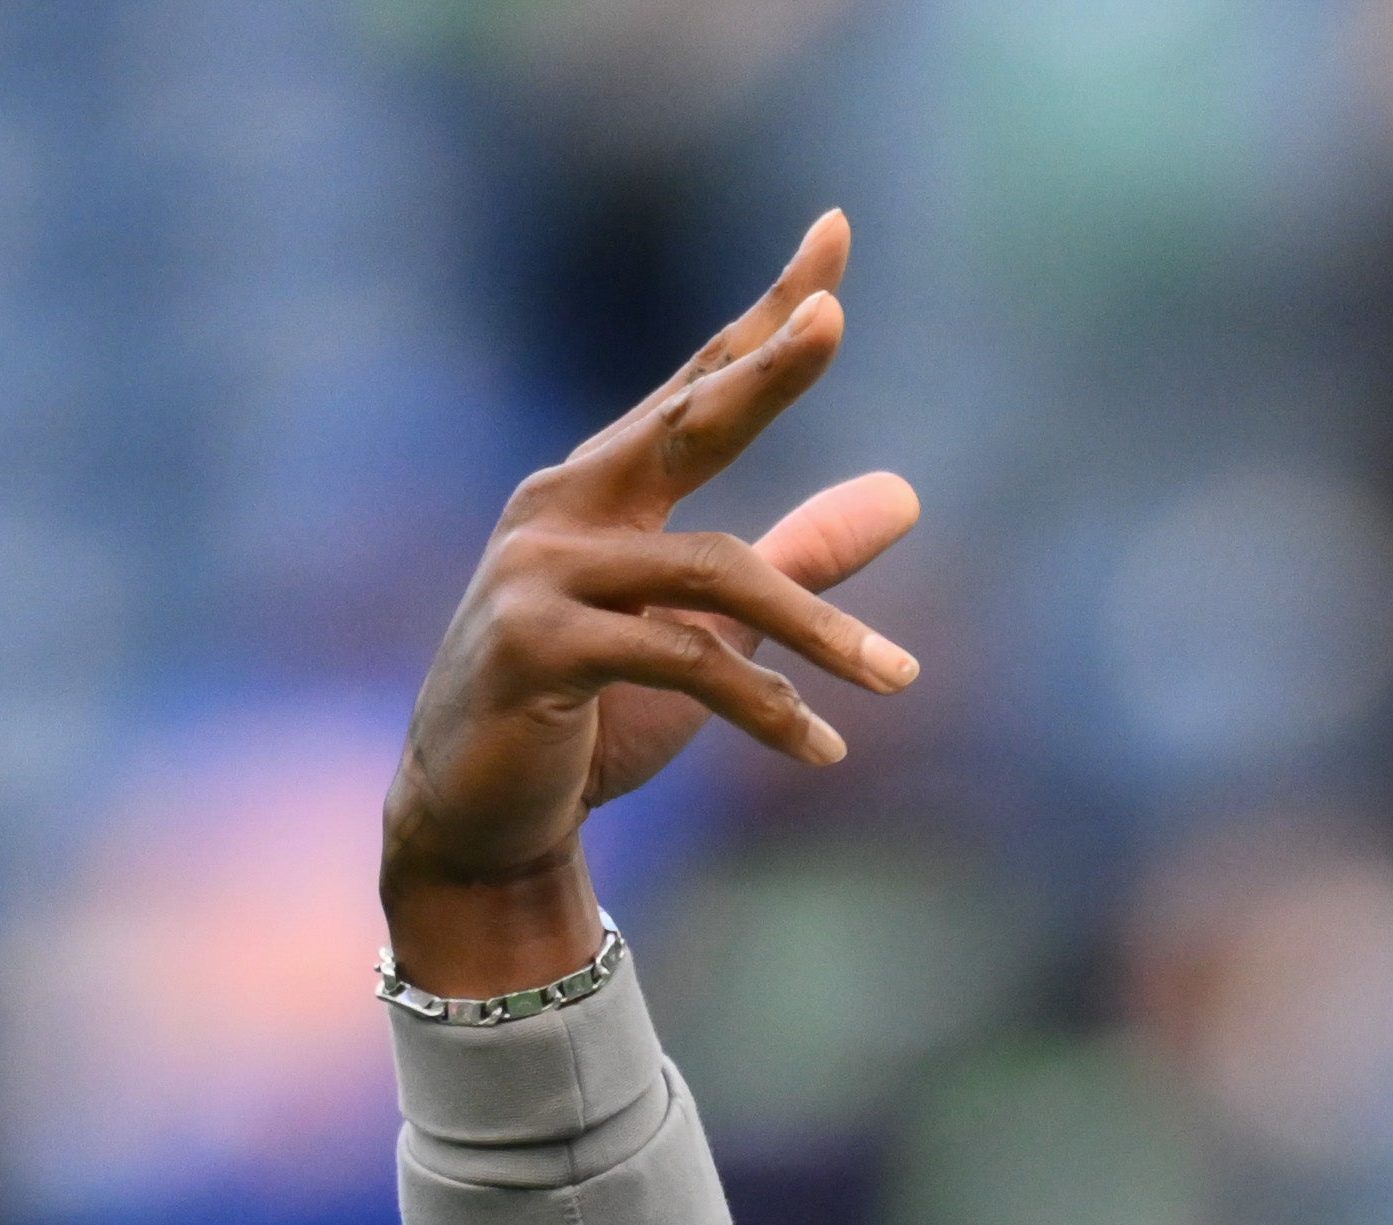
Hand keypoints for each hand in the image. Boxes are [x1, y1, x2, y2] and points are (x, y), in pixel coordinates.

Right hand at [378, 208, 928, 1000]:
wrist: (484, 820)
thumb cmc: (591, 718)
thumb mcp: (711, 631)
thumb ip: (802, 560)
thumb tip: (908, 494)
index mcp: (600, 490)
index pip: (697, 386)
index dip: (766, 319)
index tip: (834, 235)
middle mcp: (562, 508)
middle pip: (685, 422)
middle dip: (764, 368)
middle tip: (835, 314)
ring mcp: (539, 573)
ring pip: (713, 575)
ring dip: (817, 631)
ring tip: (899, 680)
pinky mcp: (536, 648)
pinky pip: (683, 662)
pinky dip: (762, 708)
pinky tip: (820, 750)